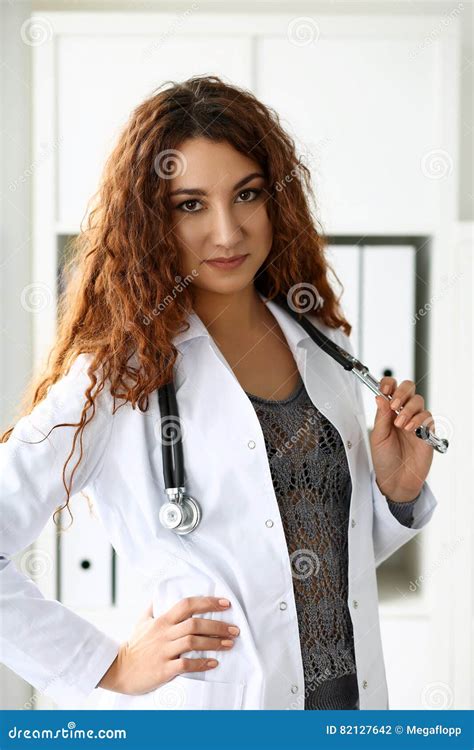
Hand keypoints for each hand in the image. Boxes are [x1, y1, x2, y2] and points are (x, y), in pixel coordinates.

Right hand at [97, 596, 239, 694]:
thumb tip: (159, 591)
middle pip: (195, 624)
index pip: (187, 605)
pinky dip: (202, 663)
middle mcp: (164, 633)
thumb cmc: (134, 645)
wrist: (117, 669)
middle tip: (234, 629)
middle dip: (218, 625)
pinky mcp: (163, 669)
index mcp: (162, 620)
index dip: (208, 602)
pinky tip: (214, 663)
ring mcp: (164, 651)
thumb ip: (153, 606)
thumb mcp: (142, 621)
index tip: (226, 603)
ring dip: (214, 643)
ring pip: (193, 642)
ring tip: (229, 644)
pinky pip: (186, 664)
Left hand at [370, 377, 434, 501]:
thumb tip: (380, 397)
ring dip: (408, 409)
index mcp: (388, 411)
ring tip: (400, 425)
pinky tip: (410, 429)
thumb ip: (381, 417)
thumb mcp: (378, 437)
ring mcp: (416, 421)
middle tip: (394, 405)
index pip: (391, 388)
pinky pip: (427, 416)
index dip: (388, 384)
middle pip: (408, 388)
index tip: (384, 389)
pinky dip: (418, 420)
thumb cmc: (385, 459)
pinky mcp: (427, 431)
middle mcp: (403, 412)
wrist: (396, 480)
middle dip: (402, 392)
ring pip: (418, 401)